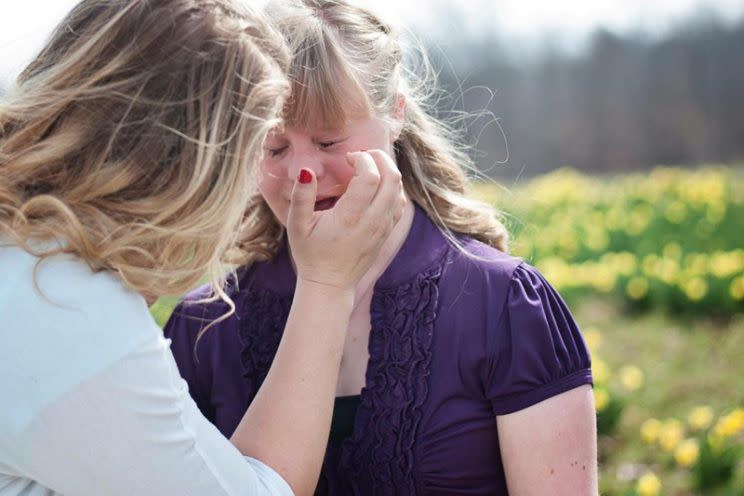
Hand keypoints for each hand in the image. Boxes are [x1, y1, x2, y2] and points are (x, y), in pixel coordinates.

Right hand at [286, 150, 404, 293]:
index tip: (348, 159)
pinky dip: (392, 188)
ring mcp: (383, 228)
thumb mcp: (297, 225)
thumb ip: (301, 196)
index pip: (371, 177)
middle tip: (363, 155)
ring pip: (398, 190)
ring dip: (387, 172)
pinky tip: (376, 187)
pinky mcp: (387, 233)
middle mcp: (372, 221)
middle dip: (380, 159)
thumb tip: (307, 171)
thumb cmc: (310, 254)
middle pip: (392, 178)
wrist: (330, 284)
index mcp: (350, 217)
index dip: (362, 159)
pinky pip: (399, 204)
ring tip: (368, 168)